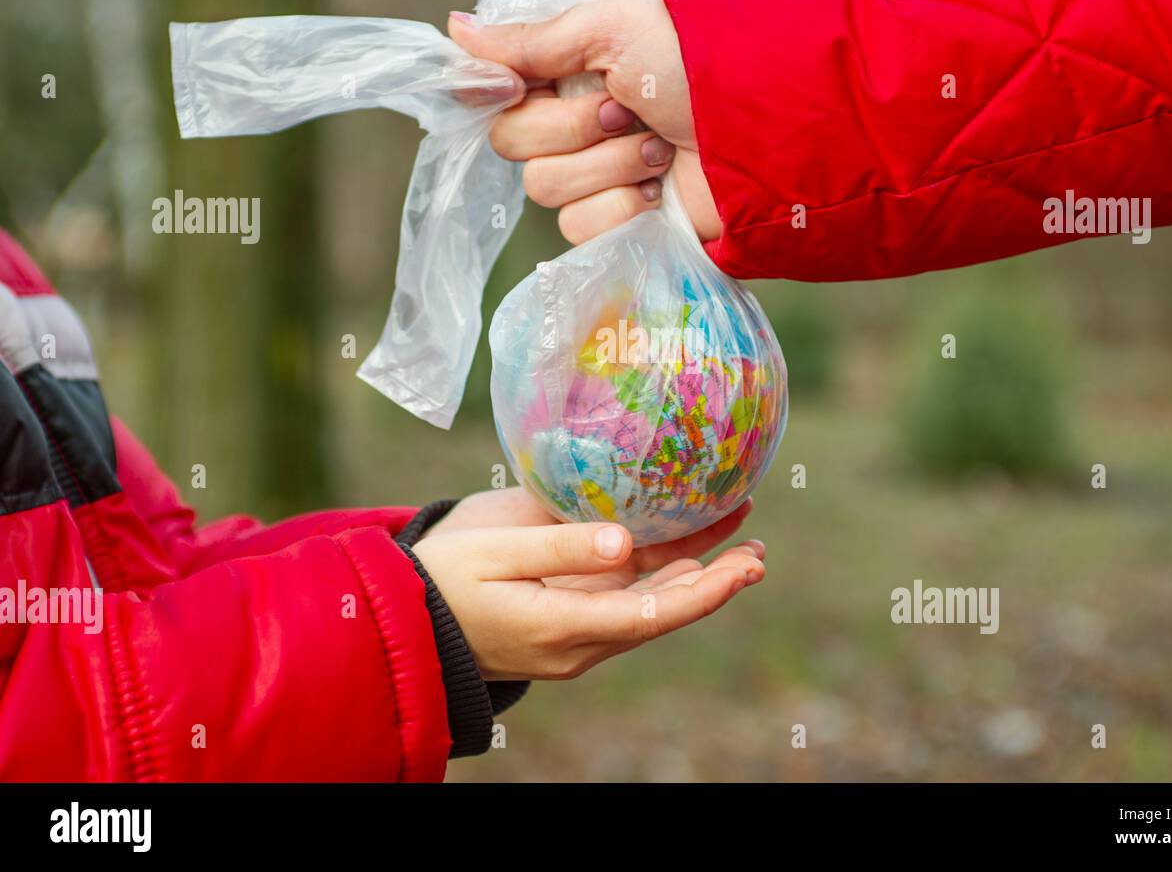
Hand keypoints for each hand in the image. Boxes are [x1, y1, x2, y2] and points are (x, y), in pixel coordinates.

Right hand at [412, 490, 764, 679]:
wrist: (405, 620)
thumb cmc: (441, 579)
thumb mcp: (494, 553)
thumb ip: (559, 546)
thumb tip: (625, 541)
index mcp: (563, 626)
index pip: (653, 614)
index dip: (705, 592)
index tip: (746, 570)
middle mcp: (582, 637)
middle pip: (664, 612)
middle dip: (716, 582)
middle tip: (758, 553)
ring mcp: (578, 629)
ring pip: (651, 603)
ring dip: (697, 574)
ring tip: (745, 543)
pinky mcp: (570, 614)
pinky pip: (628, 597)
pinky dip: (664, 571)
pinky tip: (687, 548)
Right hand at [448, 0, 721, 245]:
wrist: (758, 132)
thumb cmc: (695, 65)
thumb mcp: (612, 30)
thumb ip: (533, 40)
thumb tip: (456, 29)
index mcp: (565, 75)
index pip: (495, 93)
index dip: (505, 93)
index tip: (525, 85)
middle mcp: (571, 126)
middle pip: (511, 143)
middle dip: (573, 127)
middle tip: (627, 112)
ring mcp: (593, 179)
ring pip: (545, 189)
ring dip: (610, 166)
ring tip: (660, 148)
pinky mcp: (615, 226)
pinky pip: (580, 227)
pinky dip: (623, 206)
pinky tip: (660, 191)